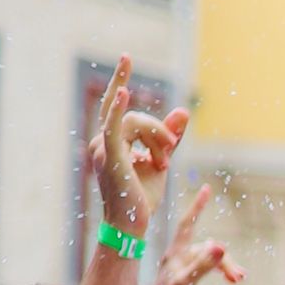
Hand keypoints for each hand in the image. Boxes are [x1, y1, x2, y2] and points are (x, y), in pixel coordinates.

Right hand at [89, 60, 189, 239]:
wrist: (133, 227)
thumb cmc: (141, 198)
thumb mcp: (160, 160)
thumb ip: (170, 136)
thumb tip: (184, 111)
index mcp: (109, 141)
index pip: (122, 109)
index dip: (121, 80)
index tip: (127, 56)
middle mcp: (101, 142)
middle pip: (135, 117)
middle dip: (157, 131)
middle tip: (170, 152)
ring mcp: (103, 149)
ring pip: (136, 123)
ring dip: (158, 141)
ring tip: (163, 165)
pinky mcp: (111, 157)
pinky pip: (116, 128)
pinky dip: (120, 110)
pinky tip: (123, 93)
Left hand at [138, 186, 241, 284]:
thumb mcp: (186, 284)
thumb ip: (204, 265)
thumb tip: (221, 245)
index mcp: (175, 254)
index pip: (188, 223)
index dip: (198, 206)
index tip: (207, 189)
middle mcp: (177, 257)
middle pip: (207, 248)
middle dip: (225, 259)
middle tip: (239, 277)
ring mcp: (181, 268)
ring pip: (209, 259)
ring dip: (226, 267)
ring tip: (238, 280)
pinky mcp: (184, 279)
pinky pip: (207, 267)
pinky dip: (220, 271)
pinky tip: (230, 280)